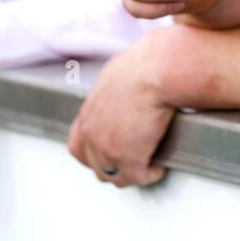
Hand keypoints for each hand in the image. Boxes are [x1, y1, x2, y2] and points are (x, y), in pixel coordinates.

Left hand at [67, 30, 173, 186]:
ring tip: (148, 166)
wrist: (157, 70)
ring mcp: (106, 148)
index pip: (79, 144)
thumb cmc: (148, 63)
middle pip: (95, 164)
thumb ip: (117, 89)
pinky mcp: (128, 159)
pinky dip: (150, 174)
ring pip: (114, 176)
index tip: (109, 152)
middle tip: (132, 161)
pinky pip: (139, 177)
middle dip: (113, 166)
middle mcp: (92, 131)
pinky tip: (160, 166)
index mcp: (89, 109)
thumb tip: (131, 88)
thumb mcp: (121, 73)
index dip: (94, 153)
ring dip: (131, 172)